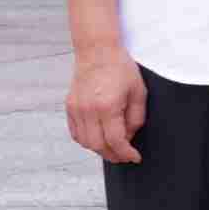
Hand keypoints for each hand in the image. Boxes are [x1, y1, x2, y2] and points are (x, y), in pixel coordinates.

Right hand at [64, 47, 146, 167]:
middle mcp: (88, 110)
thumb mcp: (138, 92)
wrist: (97, 52)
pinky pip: (76, 133)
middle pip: (97, 145)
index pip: (115, 140)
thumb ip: (135, 118)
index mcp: (107, 106)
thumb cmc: (121, 69)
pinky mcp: (69, 107)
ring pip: (84, 142)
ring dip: (99, 149)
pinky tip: (99, 138)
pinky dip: (87, 140)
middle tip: (125, 157)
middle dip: (113, 155)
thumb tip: (129, 138)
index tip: (135, 157)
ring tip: (113, 149)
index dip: (126, 153)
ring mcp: (76, 109)